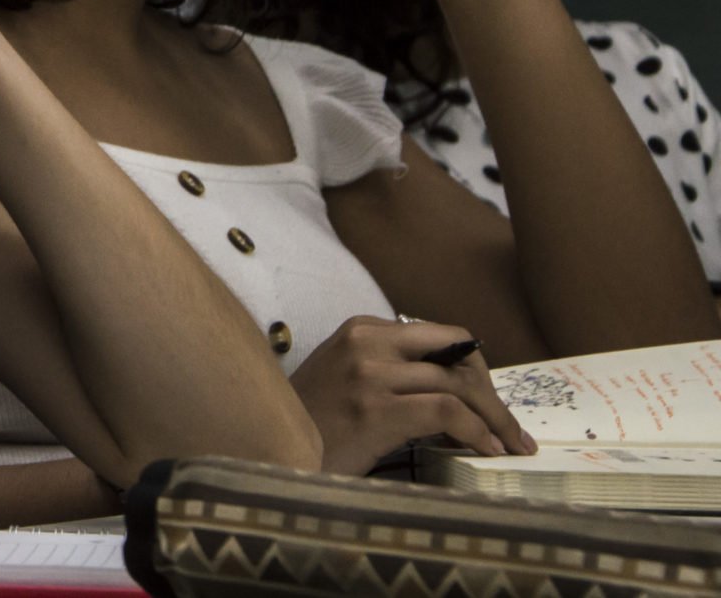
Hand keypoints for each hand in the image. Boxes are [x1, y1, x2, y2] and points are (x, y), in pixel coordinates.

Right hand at [289, 316, 533, 473]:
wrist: (271, 451)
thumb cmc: (312, 423)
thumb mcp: (347, 378)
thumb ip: (390, 368)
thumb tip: (454, 386)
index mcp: (361, 328)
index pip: (442, 336)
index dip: (475, 369)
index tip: (489, 402)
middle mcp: (366, 342)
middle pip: (457, 353)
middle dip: (492, 392)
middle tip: (510, 429)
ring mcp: (369, 375)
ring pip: (458, 384)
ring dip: (495, 419)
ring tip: (510, 446)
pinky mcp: (375, 411)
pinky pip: (446, 412)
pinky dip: (477, 432)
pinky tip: (487, 451)